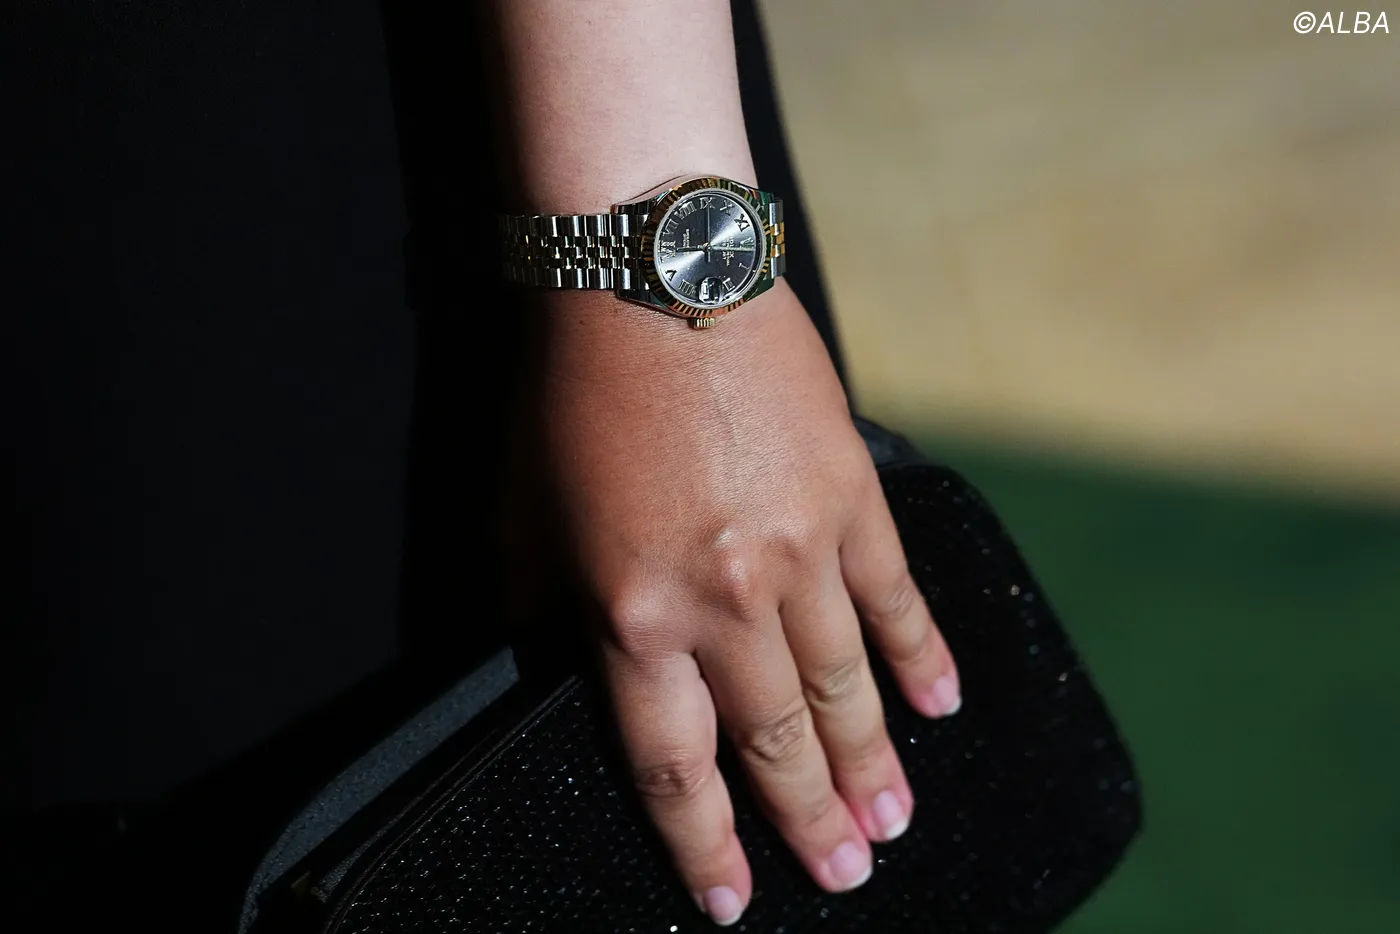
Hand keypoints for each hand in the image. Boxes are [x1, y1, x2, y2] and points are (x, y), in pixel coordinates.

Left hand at [506, 281, 960, 924]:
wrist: (651, 273)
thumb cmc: (573, 394)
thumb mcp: (525, 523)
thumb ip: (552, 620)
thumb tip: (571, 686)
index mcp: (633, 616)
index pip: (674, 765)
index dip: (705, 843)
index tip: (734, 900)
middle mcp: (725, 602)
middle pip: (773, 742)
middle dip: (808, 821)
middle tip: (845, 875)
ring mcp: (801, 550)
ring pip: (843, 685)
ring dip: (871, 762)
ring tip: (893, 822)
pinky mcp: (852, 496)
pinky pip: (895, 597)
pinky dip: (920, 656)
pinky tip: (940, 705)